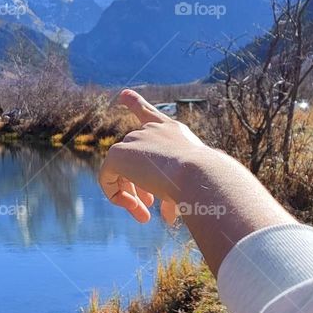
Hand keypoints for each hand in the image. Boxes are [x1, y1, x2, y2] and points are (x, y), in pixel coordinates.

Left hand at [99, 89, 206, 225]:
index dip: (135, 103)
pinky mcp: (118, 153)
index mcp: (173, 131)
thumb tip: (170, 213)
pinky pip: (107, 178)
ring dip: (131, 195)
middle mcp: (152, 130)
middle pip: (134, 158)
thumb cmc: (205, 182)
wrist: (200, 173)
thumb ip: (175, 195)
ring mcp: (134, 139)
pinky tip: (131, 207)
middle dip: (138, 187)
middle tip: (147, 209)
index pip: (149, 113)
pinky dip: (115, 195)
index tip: (122, 96)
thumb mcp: (192, 186)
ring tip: (144, 216)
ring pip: (122, 171)